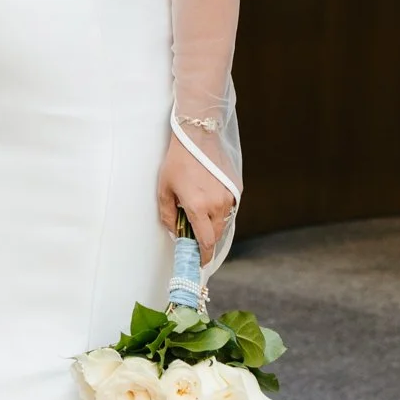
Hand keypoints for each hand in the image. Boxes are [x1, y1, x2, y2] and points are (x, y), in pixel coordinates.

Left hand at [156, 134, 234, 264]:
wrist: (197, 137)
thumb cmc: (177, 162)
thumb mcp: (164, 189)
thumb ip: (169, 215)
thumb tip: (175, 233)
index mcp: (198, 207)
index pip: (205, 243)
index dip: (203, 256)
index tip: (199, 262)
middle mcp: (217, 205)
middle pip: (215, 236)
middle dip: (205, 240)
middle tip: (193, 235)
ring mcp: (228, 197)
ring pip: (223, 223)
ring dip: (212, 225)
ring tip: (198, 212)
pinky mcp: (235, 190)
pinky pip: (228, 209)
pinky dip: (218, 212)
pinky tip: (207, 199)